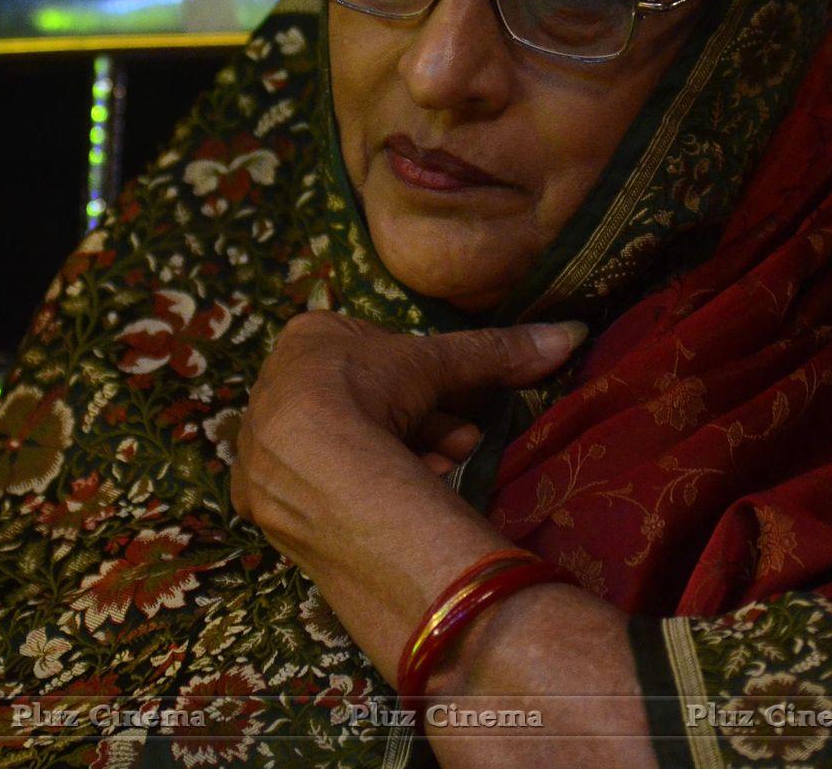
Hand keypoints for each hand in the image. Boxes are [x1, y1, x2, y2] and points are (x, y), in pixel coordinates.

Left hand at [228, 311, 585, 557]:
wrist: (310, 460)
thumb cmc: (366, 389)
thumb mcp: (437, 361)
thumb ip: (496, 350)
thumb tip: (569, 332)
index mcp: (306, 340)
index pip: (379, 355)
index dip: (429, 383)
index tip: (461, 408)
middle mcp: (275, 388)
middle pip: (369, 406)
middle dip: (423, 426)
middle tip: (463, 444)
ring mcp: (264, 446)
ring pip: (351, 449)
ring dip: (405, 460)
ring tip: (446, 472)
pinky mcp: (263, 499)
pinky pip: (327, 489)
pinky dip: (369, 491)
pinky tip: (406, 498)